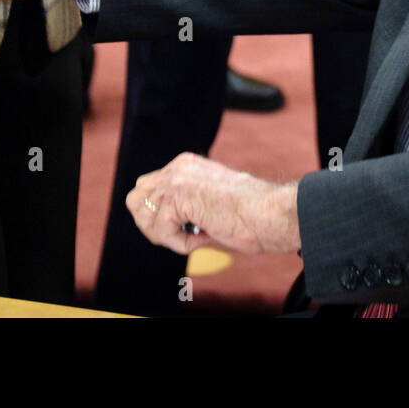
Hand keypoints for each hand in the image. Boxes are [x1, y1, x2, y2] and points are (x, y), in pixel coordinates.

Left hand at [127, 153, 301, 255]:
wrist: (272, 214)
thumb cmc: (250, 217)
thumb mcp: (209, 206)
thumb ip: (183, 209)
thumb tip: (157, 227)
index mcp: (186, 166)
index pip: (148, 189)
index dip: (158, 218)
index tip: (184, 231)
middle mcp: (179, 167)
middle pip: (136, 198)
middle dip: (151, 224)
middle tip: (181, 237)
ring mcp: (178, 178)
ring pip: (143, 214)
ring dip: (166, 235)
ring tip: (195, 237)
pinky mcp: (179, 194)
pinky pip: (161, 229)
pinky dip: (180, 243)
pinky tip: (204, 236)